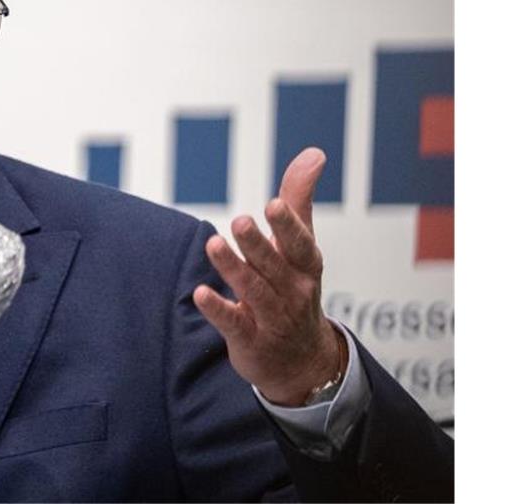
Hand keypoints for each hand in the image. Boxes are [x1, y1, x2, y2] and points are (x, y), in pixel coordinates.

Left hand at [192, 147, 345, 406]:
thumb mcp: (301, 246)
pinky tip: (200, 293)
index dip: (288, 225)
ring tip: (214, 244)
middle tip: (240, 220)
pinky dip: (218, 309)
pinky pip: (234, 323)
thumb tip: (314, 153)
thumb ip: (300, 199)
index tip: (274, 204)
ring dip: (234, 268)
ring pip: (254, 291)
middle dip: (257, 244)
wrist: (301, 361)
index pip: (300, 244)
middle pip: (273, 265)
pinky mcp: (250, 339)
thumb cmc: (295, 287)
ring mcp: (273, 317)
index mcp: (305, 266)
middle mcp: (293, 291)